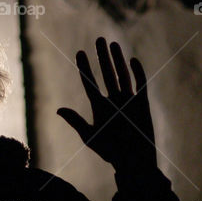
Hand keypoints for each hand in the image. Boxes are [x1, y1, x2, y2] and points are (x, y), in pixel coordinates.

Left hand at [57, 37, 155, 171]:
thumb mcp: (91, 137)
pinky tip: (132, 60)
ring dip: (118, 60)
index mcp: (99, 106)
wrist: (134, 161)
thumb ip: (76, 122)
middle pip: (107, 74)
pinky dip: (138, 73)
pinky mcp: (142, 104)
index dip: (85, 68)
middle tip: (99, 39)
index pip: (90, 82)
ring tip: (113, 44)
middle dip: (102, 57)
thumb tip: (59, 109)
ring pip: (122, 75)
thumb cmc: (111, 152)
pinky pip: (140, 84)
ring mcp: (128, 101)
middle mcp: (113, 100)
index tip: (80, 52)